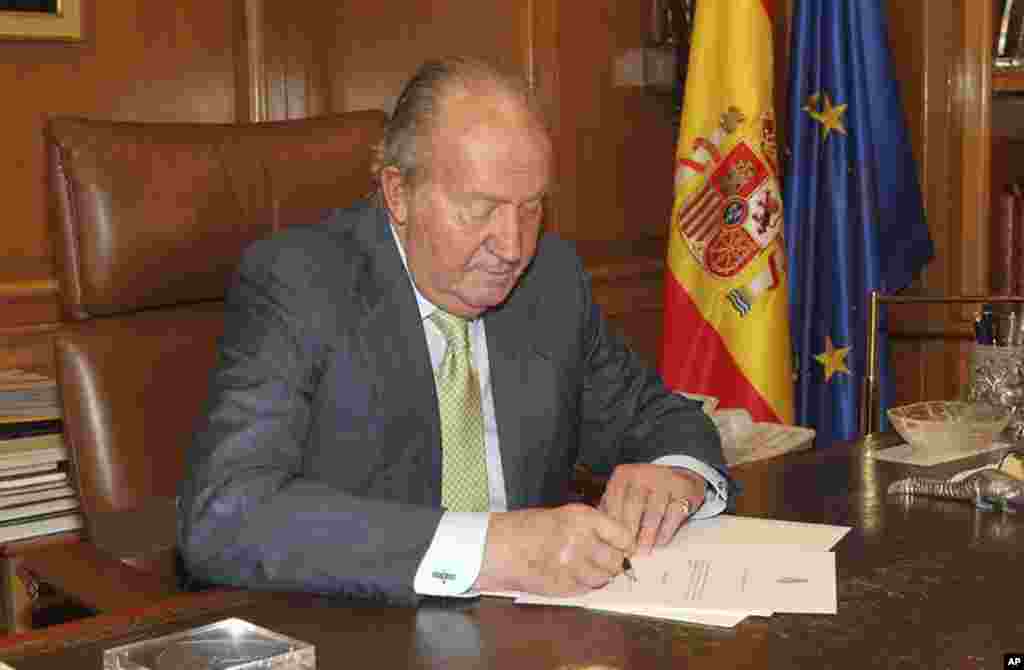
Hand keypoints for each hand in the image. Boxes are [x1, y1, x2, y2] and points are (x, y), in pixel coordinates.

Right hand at [474, 504, 634, 595]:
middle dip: (614, 562)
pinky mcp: (562, 586)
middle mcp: (580, 541)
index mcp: (581, 518)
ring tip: (583, 567)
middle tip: (606, 560)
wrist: (496, 547)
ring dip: (598, 576)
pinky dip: (582, 585)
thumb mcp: (562, 516)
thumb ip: (590, 528)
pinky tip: (569, 574)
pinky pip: (585, 589)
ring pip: (602, 578)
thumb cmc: (526, 528)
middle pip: (616, 561)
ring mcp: (572, 567)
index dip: (625, 544)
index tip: (624, 547)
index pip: (623, 535)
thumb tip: (618, 542)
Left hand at [598, 464, 704, 554]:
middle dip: (629, 531)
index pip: (614, 500)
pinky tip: (659, 543)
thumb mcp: (625, 493)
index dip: (613, 524)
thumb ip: (613, 509)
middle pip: (632, 505)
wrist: (680, 479)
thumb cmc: (646, 493)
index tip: (611, 543)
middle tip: (627, 552)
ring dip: (647, 535)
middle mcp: (642, 473)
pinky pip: (673, 513)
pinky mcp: (683, 489)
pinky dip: (665, 531)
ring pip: (653, 511)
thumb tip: (600, 535)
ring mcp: (664, 479)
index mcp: (623, 475)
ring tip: (642, 551)